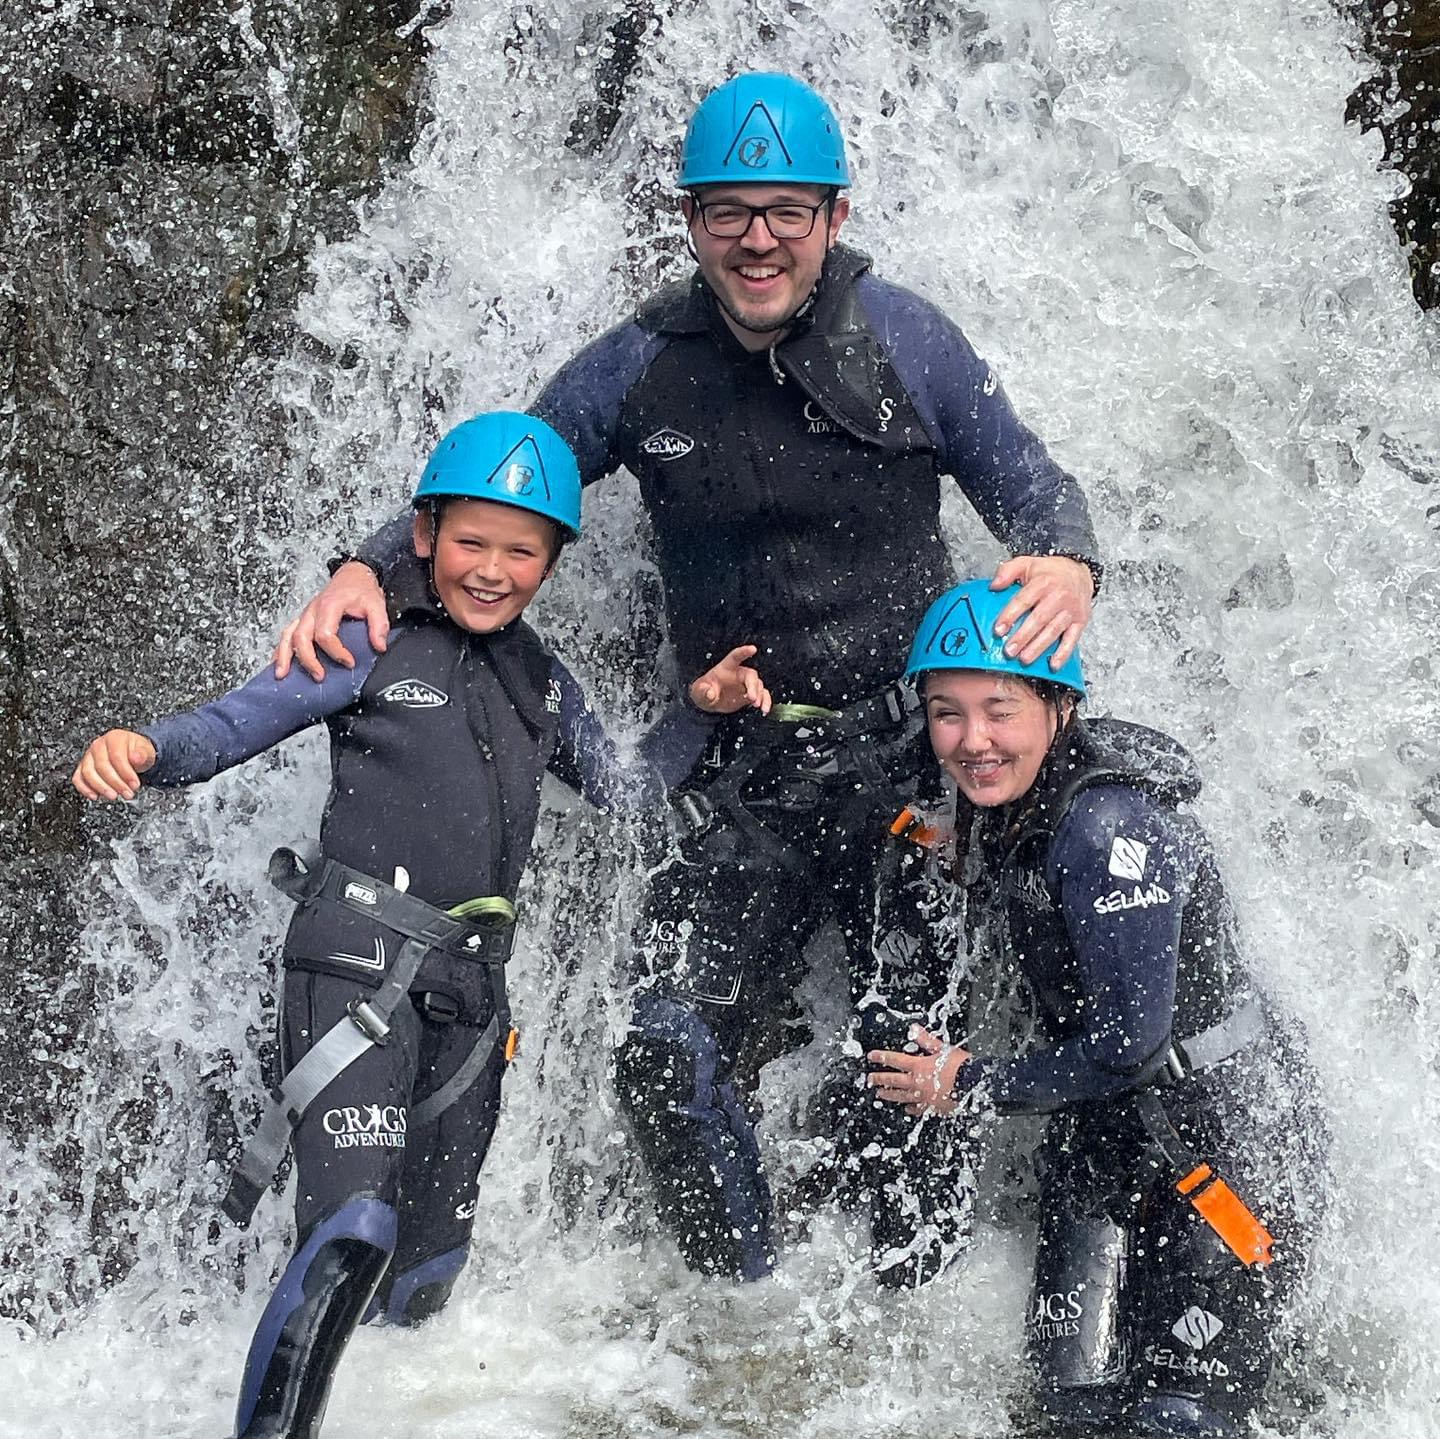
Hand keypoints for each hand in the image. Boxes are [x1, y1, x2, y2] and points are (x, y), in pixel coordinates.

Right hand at [72, 729, 157, 801]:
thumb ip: (142, 754)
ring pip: (88, 773)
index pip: (117, 756)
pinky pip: (78, 778)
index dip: (126, 773)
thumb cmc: (137, 752)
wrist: (132, 753)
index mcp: (114, 738)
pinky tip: (95, 796)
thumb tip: (136, 757)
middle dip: (115, 783)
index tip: (134, 784)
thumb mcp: (146, 751)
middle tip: (127, 793)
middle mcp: (98, 745)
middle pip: (102, 766)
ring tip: (114, 795)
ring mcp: (88, 756)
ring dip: (101, 787)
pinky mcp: (82, 767)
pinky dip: (85, 788)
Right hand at [273, 562, 387, 682]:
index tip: (350, 663)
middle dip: (308, 659)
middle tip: (319, 676)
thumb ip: (379, 625)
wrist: (352, 576)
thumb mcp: (376, 604)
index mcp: (329, 605)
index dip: (336, 652)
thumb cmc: (361, 589)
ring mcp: (305, 614)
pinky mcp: (303, 619)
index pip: (325, 634)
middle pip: (301, 637)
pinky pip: (286, 634)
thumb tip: (379, 646)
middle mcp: (312, 610)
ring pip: (287, 635)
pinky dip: (280, 649)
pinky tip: (278, 663)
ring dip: (284, 656)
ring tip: (282, 675)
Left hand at [689, 644, 772, 715]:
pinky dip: (765, 701)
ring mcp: (746, 684)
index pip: (735, 657)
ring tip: (756, 705)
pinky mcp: (751, 694)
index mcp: (726, 668)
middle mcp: (738, 674)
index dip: (744, 652)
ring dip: (760, 695)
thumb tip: (710, 694)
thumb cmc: (703, 693)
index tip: (753, 649)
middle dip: (753, 686)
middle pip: (750, 675)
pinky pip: (762, 695)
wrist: (708, 703)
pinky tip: (764, 709)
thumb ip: (703, 692)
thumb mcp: (699, 692)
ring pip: (759, 685)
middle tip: (751, 698)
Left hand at [867, 1025, 971, 1116]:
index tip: (871, 1056)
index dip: (882, 1057)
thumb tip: (914, 1029)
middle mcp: (917, 1083)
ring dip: (889, 1094)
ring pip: (901, 1096)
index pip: (895, 1060)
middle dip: (880, 1078)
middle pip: (893, 1080)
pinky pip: (917, 1109)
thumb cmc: (960, 1066)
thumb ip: (926, 1040)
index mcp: (919, 1066)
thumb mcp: (942, 1049)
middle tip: (870, 1079)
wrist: (973, 1085)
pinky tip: (907, 1109)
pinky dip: (910, 1109)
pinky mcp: (932, 1108)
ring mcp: (923, 1097)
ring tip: (880, 1094)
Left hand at [990, 555, 1094, 668]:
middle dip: (1023, 636)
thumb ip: (1008, 571)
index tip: (998, 630)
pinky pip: (1072, 639)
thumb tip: (994, 585)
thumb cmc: (1050, 572)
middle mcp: (1058, 597)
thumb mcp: (1027, 563)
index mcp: (1043, 582)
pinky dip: (1064, 653)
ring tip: (1024, 658)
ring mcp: (1070, 610)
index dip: (1010, 615)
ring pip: (1053, 631)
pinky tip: (1053, 664)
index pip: (1024, 600)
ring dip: (1038, 647)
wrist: (1079, 572)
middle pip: (1039, 619)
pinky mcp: (1080, 621)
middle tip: (1009, 650)